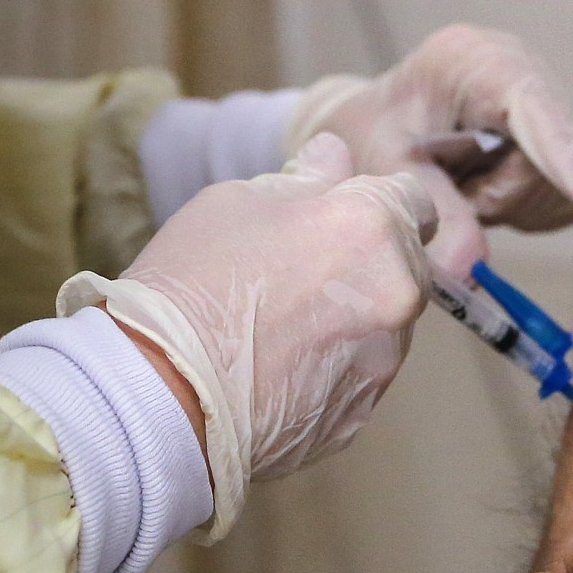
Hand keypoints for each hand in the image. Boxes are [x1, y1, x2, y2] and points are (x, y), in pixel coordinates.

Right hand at [61, 135, 435, 537]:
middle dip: (368, 263)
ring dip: (353, 318)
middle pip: (406, 266)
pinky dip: (332, 370)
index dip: (379, 203)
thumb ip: (305, 181)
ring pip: (386, 325)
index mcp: (372, 228)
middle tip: (298, 275)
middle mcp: (397, 295)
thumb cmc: (192, 282)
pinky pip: (358, 378)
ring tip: (280, 330)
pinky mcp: (360, 417)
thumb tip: (335, 156)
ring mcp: (383, 363)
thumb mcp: (236, 203)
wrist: (157, 395)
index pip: (415, 200)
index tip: (347, 215)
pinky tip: (277, 371)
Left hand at [290, 26, 572, 275]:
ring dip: (508, 203)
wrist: (379, 124)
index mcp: (469, 59)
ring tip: (459, 183)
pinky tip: (482, 188)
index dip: (567, 153)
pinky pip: (561, 196)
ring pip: (559, 183)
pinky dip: (520, 209)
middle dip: (502, 193)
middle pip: (550, 156)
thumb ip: (428, 209)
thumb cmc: (373, 133)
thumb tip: (470, 267)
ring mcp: (546, 104)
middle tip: (450, 190)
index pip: (530, 104)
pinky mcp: (559, 140)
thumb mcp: (383, 168)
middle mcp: (521, 72)